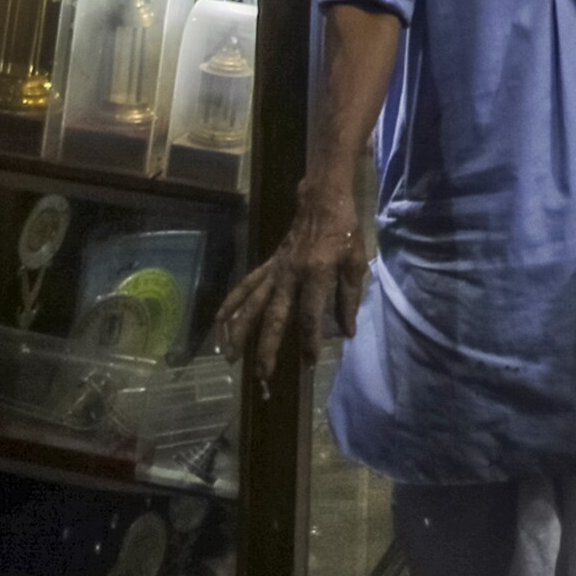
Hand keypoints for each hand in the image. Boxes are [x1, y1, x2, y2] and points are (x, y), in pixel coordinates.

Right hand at [210, 186, 366, 372]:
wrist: (322, 202)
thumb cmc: (344, 232)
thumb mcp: (356, 262)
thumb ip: (350, 297)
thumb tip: (347, 331)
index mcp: (317, 275)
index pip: (310, 315)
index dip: (310, 340)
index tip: (309, 363)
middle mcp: (291, 276)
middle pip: (275, 316)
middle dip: (268, 347)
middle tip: (264, 374)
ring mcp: (276, 271)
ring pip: (254, 304)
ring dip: (242, 331)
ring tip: (232, 356)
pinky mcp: (269, 266)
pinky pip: (247, 286)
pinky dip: (232, 302)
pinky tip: (219, 320)